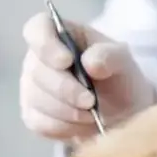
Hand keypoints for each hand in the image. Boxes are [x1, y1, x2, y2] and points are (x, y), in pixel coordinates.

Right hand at [20, 13, 156, 140]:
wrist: (123, 114)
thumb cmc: (119, 79)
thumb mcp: (123, 62)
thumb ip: (110, 56)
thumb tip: (90, 63)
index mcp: (60, 35)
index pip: (37, 29)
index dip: (45, 44)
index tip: (67, 61)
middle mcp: (39, 58)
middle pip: (36, 70)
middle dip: (65, 89)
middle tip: (90, 101)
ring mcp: (32, 87)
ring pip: (37, 99)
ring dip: (68, 111)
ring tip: (92, 115)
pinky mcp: (33, 115)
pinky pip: (39, 122)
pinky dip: (64, 127)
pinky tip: (82, 125)